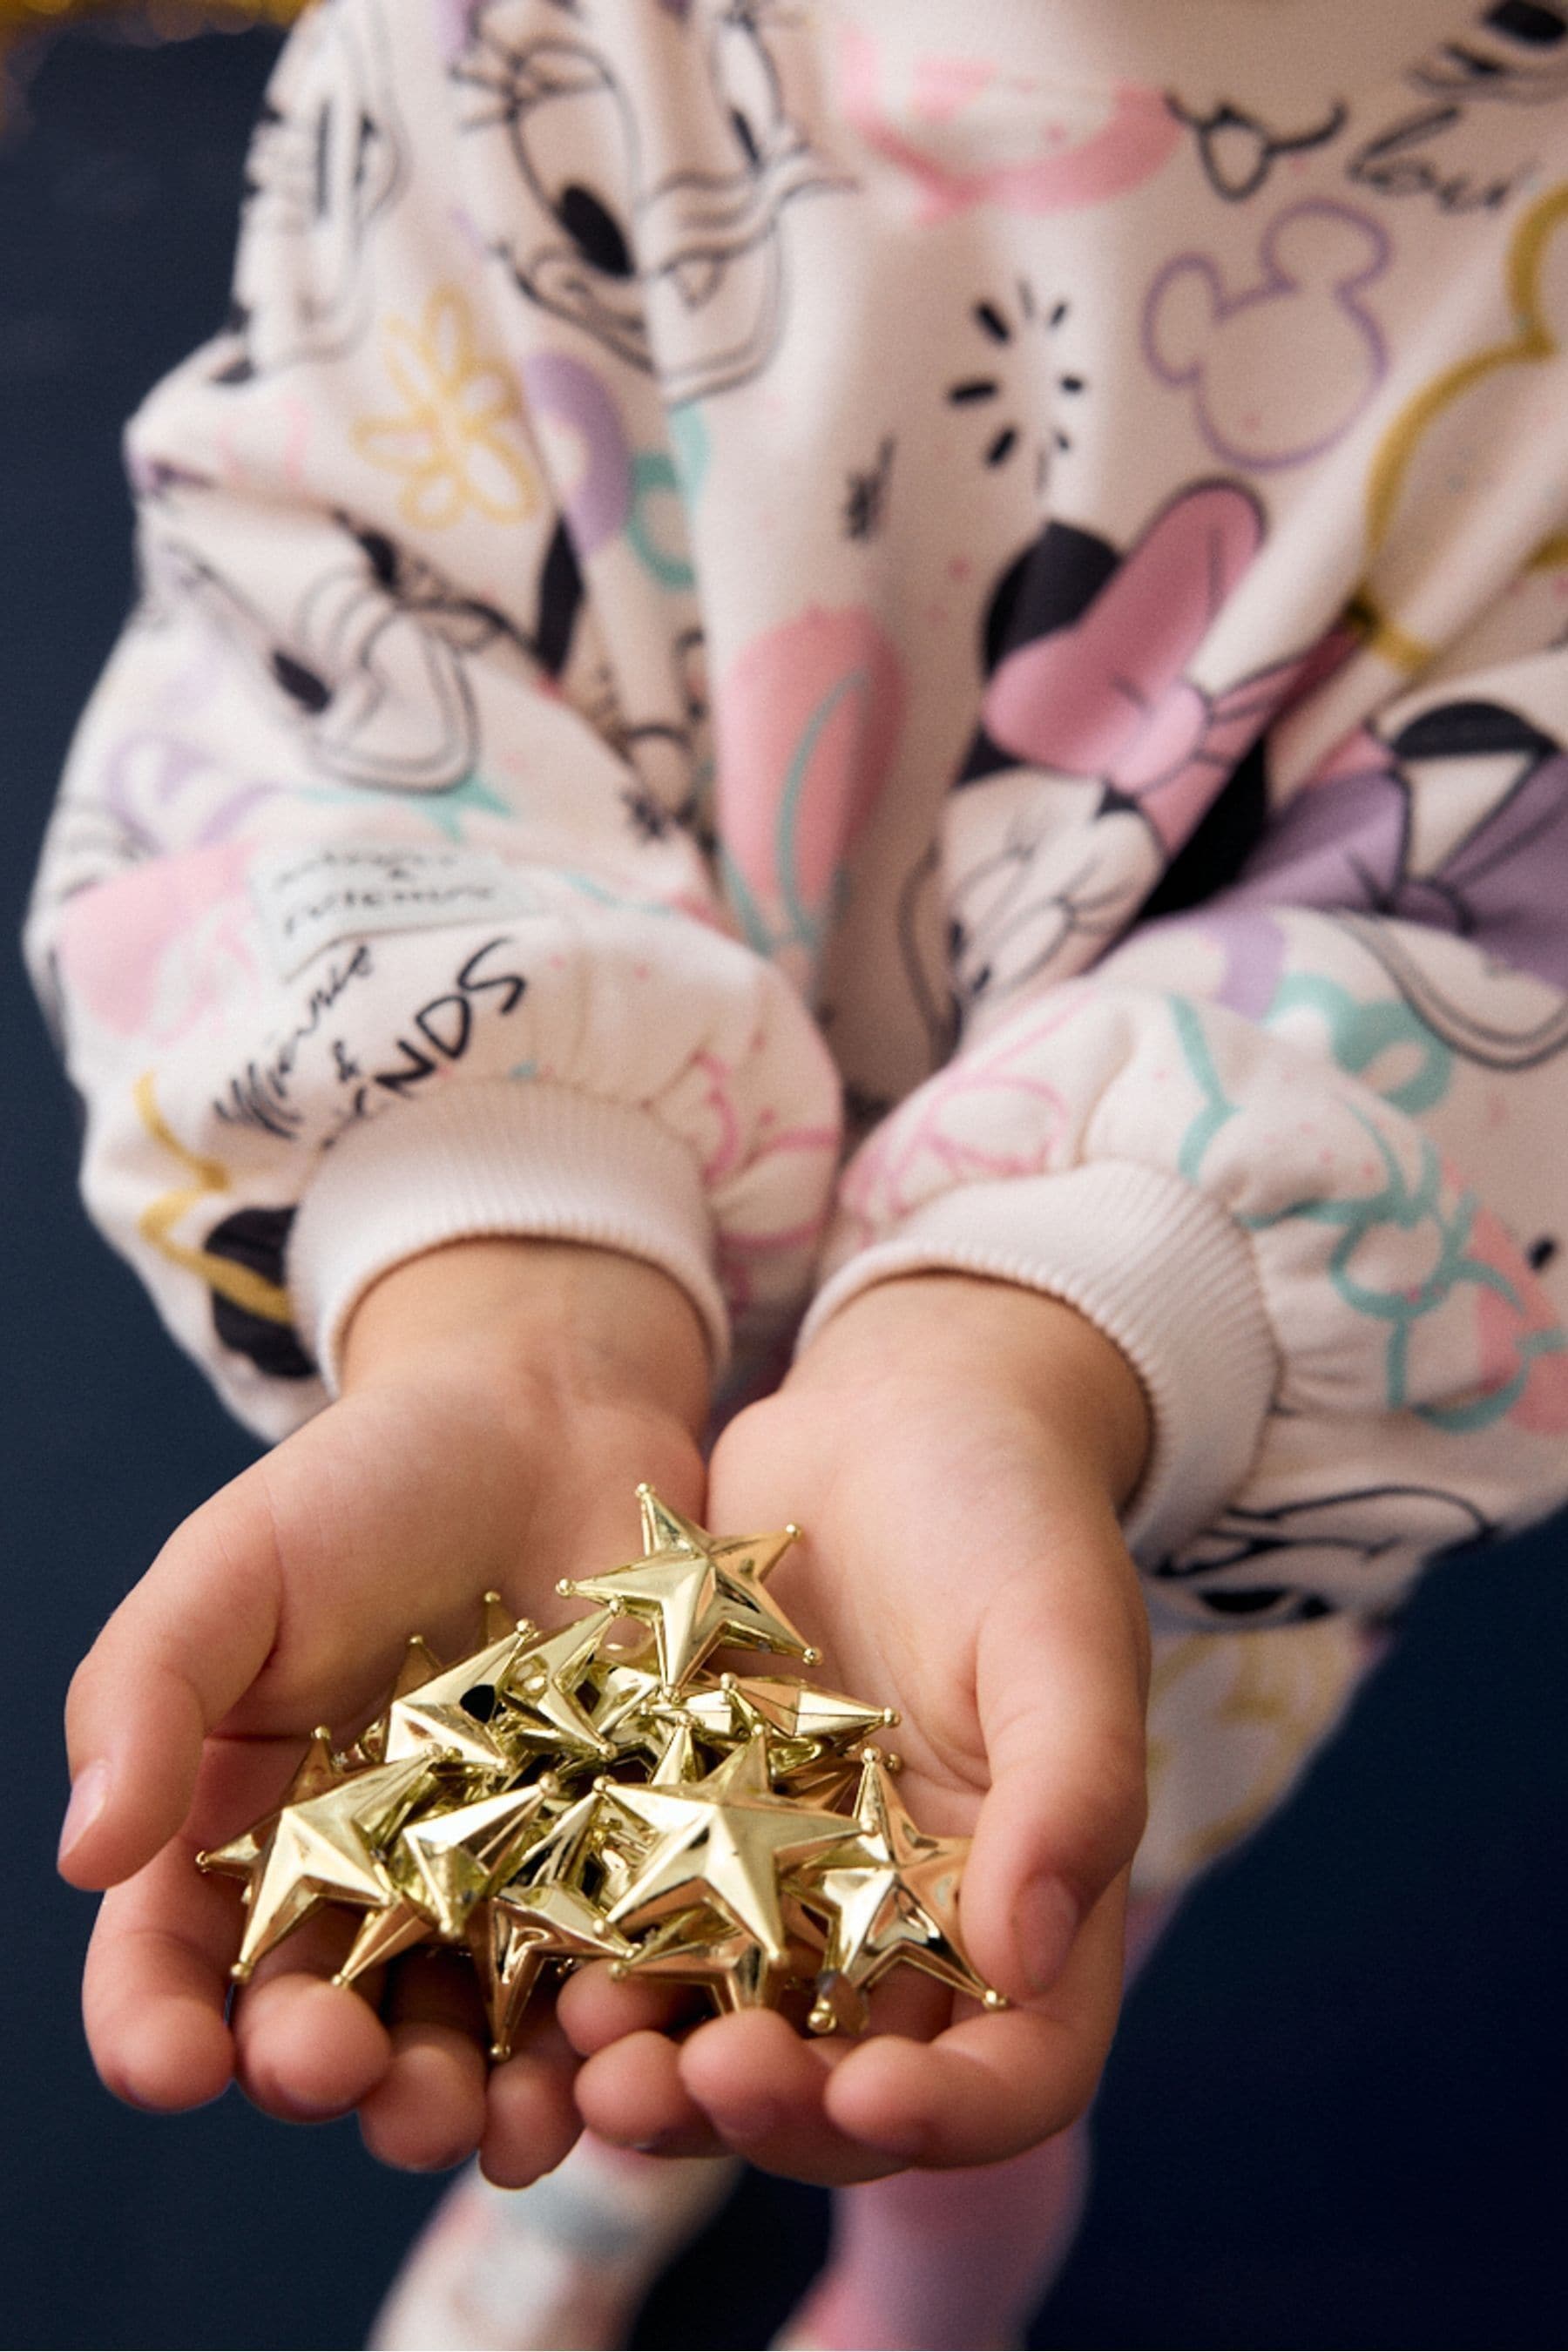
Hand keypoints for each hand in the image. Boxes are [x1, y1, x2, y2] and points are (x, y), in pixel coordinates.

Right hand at [59, 1237, 709, 2184]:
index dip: (158, 2029)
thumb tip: (84, 1856)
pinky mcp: (616, 1867)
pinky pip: (604, 1981)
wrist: (547, 1412)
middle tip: (341, 2073)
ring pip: (466, 2040)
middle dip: (325, 2077)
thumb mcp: (229, 1569)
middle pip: (322, 2029)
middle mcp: (360, 1889)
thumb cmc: (364, 1484)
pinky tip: (607, 2055)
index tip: (171, 2067)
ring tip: (481, 2121)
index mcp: (239, 1833)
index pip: (170, 1962)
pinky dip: (602, 2039)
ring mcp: (492, 1890)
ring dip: (465, 2104)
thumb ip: (145, 1697)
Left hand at [562, 1273, 1151, 2181]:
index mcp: (1024, 1905)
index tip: (866, 2101)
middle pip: (848, 2083)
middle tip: (688, 2089)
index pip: (1013, 2070)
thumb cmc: (1013, 1513)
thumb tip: (1032, 1957)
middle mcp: (905, 1928)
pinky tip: (535, 1961)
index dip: (947, 2116)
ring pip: (727, 2029)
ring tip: (592, 2059)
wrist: (897, 1411)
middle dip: (771, 2109)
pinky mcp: (686, 1826)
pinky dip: (595, 1961)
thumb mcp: (1059, 1633)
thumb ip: (1067, 1789)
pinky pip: (639, 1924)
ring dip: (664, 2069)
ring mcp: (788, 1888)